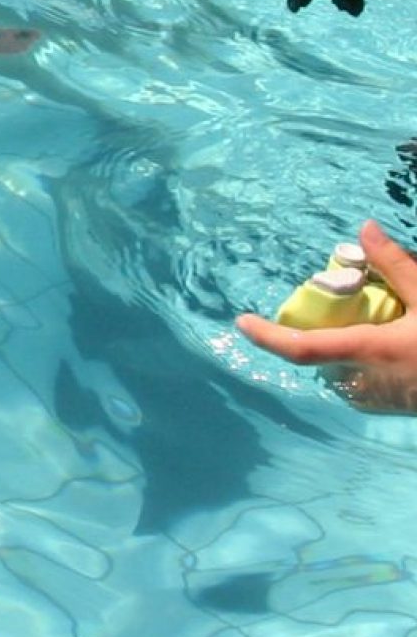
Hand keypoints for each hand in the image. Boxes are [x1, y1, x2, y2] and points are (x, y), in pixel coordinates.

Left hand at [236, 220, 416, 409]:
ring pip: (337, 369)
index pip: (302, 348)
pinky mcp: (387, 407)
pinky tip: (390, 345)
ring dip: (343, 346)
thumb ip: (396, 265)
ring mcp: (374, 399)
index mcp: (369, 351)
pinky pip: (358, 381)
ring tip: (377, 324)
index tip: (240, 322)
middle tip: (344, 307)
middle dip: (321, 330)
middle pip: (319, 354)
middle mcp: (363, 381)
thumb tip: (364, 229)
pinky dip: (361, 360)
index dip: (266, 337)